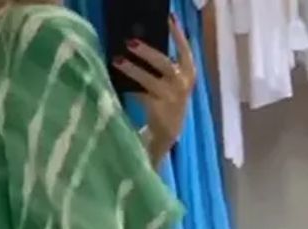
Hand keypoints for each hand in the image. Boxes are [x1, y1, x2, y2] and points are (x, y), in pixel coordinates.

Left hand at [114, 16, 195, 164]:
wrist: (169, 132)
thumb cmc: (168, 99)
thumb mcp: (173, 80)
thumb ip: (166, 64)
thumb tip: (143, 41)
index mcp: (189, 72)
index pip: (185, 49)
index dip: (177, 33)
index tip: (169, 17)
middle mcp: (182, 84)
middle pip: (164, 63)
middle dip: (147, 52)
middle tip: (130, 42)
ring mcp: (171, 98)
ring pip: (148, 80)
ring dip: (132, 70)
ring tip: (117, 60)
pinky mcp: (158, 110)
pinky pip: (140, 95)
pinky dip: (130, 88)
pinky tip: (119, 82)